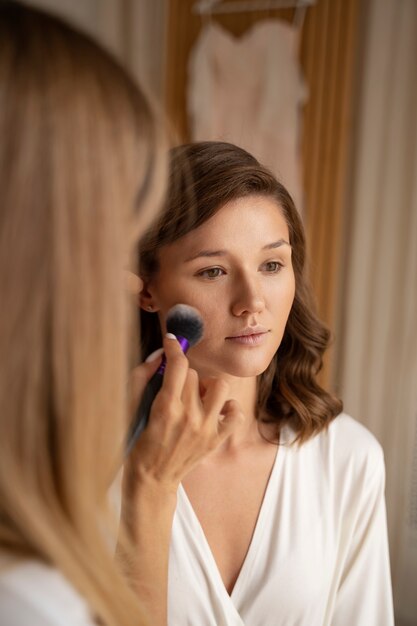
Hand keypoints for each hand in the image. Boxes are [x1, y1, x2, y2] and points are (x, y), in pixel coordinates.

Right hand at [125, 334, 242, 496]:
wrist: (151, 480)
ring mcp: (206, 429)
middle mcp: (189, 417)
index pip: (178, 365)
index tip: (172, 341)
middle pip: (194, 375)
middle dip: (183, 376)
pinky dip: (228, 407)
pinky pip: (236, 413)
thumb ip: (142, 377)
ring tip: (196, 396)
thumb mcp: (130, 408)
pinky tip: (214, 410)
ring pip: (219, 387)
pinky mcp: (216, 440)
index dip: (174, 348)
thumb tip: (160, 355)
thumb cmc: (137, 442)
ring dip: (207, 386)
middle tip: (174, 387)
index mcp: (165, 407)